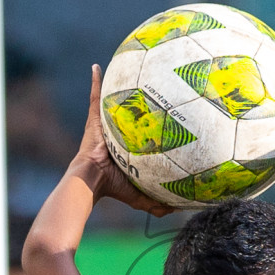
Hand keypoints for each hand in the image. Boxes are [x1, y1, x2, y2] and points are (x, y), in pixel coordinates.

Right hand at [70, 65, 172, 216]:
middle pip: (127, 114)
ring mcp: (104, 125)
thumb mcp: (141, 196)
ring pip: (112, 101)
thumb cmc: (114, 188)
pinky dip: (95, 81)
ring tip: (126, 67)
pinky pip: (95, 97)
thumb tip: (182, 208)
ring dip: (115, 85)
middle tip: (148, 85)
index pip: (140, 134)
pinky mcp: (94, 120)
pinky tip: (96, 66)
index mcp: (127, 149)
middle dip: (134, 100)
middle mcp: (115, 134)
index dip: (149, 125)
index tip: (163, 115)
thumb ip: (160, 203)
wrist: (92, 181)